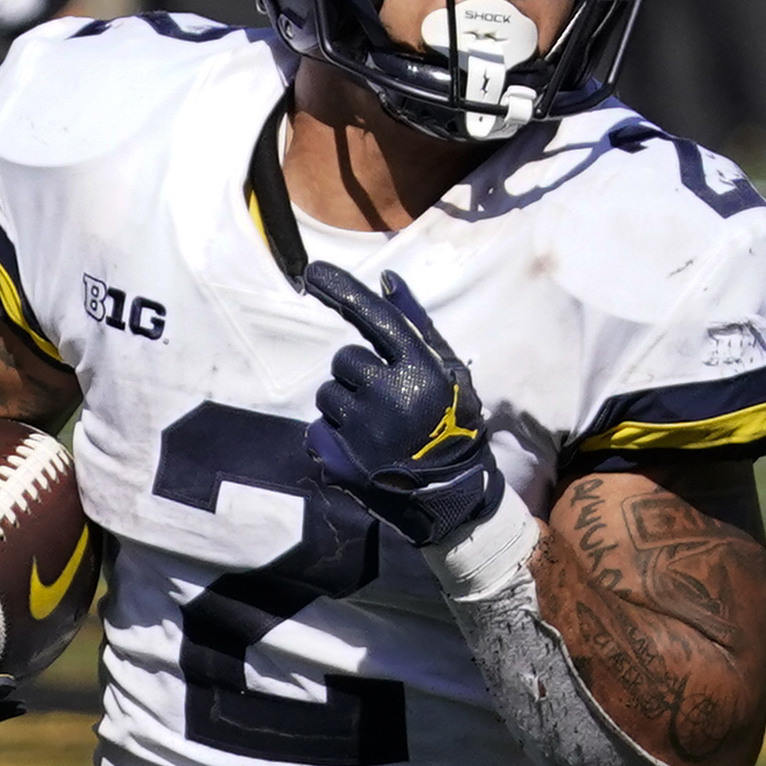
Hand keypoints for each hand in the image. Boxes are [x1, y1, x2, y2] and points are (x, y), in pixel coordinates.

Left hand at [300, 263, 504, 548]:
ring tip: (377, 426)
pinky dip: (335, 433)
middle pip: (346, 360)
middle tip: (386, 400)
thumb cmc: (453, 425)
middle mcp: (392, 394)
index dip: (342, 290)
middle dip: (358, 374)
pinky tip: (364, 446)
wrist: (451, 493)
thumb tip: (387, 280)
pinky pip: (320, 427)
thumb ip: (418, 325)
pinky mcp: (345, 455)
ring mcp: (366, 426)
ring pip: (329, 394)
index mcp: (421, 370)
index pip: (375, 318)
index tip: (311, 271)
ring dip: (345, 405)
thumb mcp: (450, 373)